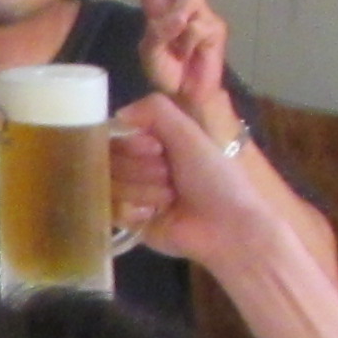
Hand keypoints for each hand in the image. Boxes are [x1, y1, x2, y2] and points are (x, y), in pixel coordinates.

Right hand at [107, 90, 289, 267]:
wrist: (226, 227)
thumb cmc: (213, 177)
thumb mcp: (190, 134)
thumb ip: (155, 110)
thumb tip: (119, 114)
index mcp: (157, 144)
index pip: (118, 136)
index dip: (133, 144)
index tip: (156, 149)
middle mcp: (142, 166)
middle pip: (111, 161)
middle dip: (142, 169)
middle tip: (170, 177)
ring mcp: (134, 195)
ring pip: (111, 185)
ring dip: (143, 190)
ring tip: (169, 198)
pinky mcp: (131, 223)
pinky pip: (111, 210)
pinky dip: (134, 211)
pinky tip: (154, 215)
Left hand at [111, 0, 240, 143]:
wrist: (189, 94)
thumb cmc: (167, 73)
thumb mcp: (150, 52)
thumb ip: (159, 31)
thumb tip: (180, 14)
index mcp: (157, 8)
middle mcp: (179, 4)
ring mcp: (200, 12)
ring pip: (185, 1)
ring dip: (176, 29)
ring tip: (179, 50)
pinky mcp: (215, 25)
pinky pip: (196, 24)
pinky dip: (189, 42)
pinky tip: (192, 53)